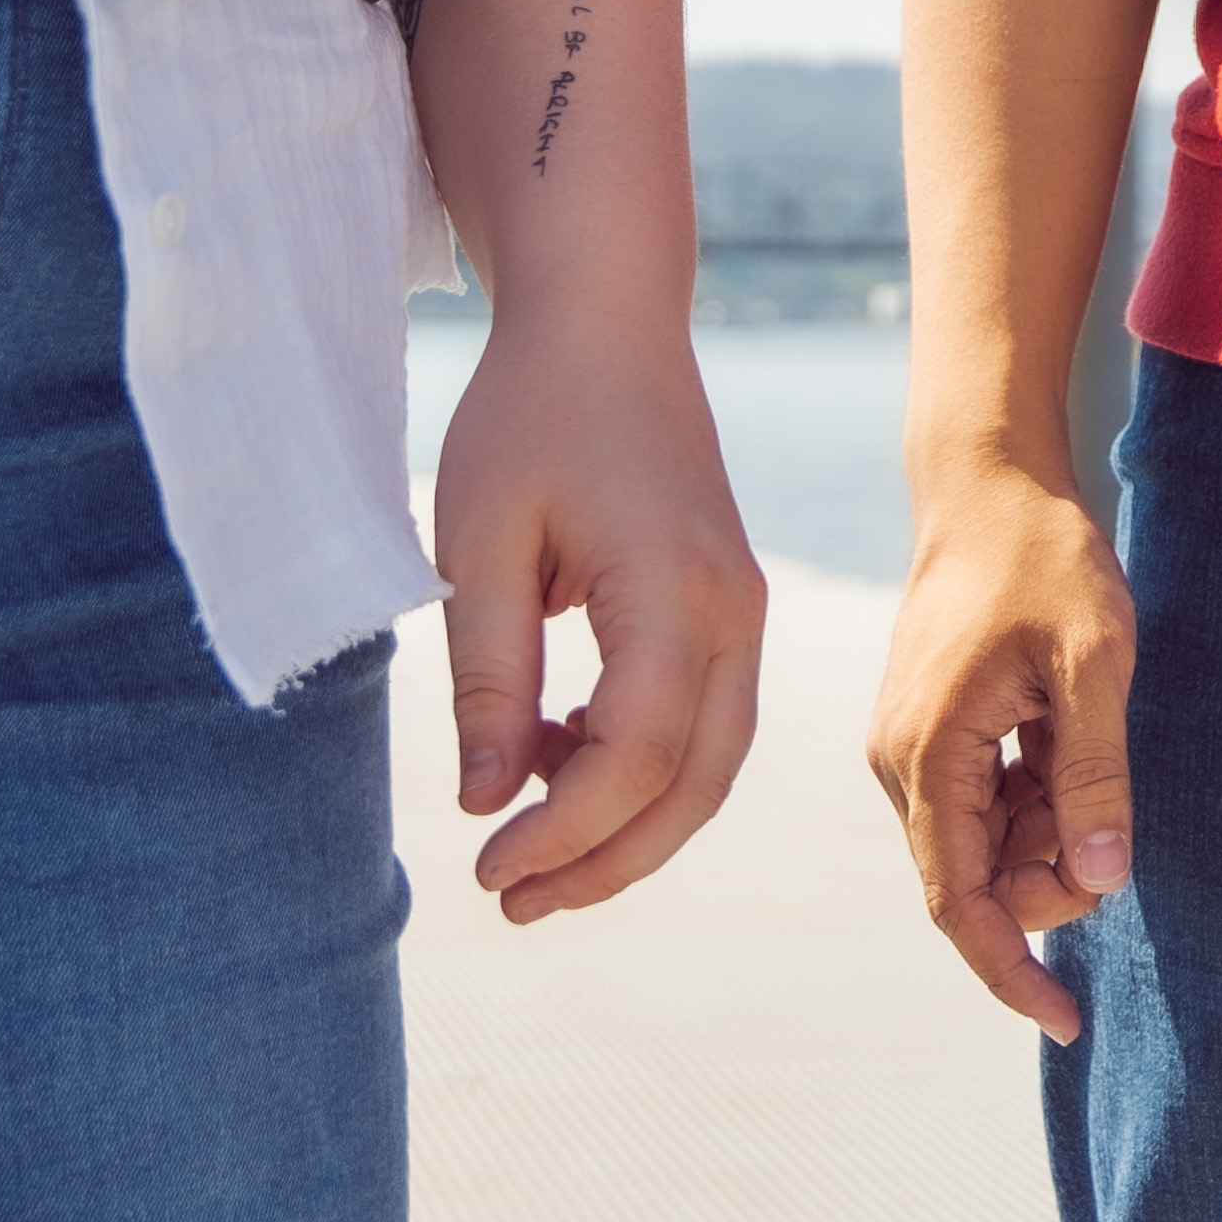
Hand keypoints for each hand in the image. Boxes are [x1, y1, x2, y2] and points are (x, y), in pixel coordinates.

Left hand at [429, 304, 768, 920]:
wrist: (606, 321)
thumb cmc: (531, 415)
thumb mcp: (480, 542)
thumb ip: (488, 679)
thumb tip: (483, 804)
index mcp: (673, 588)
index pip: (635, 756)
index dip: (563, 832)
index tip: (483, 863)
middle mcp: (732, 607)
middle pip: (694, 783)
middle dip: (605, 861)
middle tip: (510, 900)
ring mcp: (742, 605)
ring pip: (711, 762)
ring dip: (629, 826)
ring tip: (529, 857)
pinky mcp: (728, 602)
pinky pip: (705, 719)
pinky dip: (642, 769)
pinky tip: (559, 761)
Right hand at [872, 457, 1141, 1039]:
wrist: (990, 477)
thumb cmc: (1043, 557)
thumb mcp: (1093, 658)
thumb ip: (1094, 771)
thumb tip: (1103, 882)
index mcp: (927, 756)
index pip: (960, 905)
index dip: (1012, 971)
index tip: (1067, 1024)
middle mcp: (902, 764)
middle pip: (977, 879)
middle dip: (1050, 881)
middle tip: (1114, 823)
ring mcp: (911, 746)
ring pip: (984, 842)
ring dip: (1047, 834)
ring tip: (1090, 750)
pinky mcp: (931, 728)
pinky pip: (984, 800)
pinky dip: (1035, 798)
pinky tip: (1066, 737)